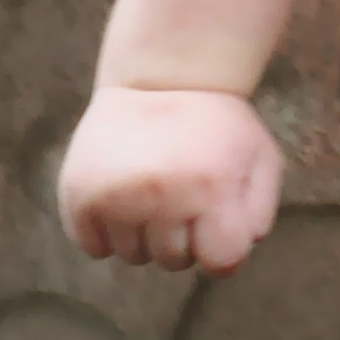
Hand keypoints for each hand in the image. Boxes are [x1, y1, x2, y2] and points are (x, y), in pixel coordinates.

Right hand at [58, 83, 280, 273]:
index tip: (216, 221)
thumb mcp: (260, 158)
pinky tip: (121, 200)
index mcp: (212, 189)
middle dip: (183, 238)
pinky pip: (94, 246)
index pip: (220, 264)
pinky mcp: (79, 194)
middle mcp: (162, 196)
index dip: (221, 247)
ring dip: (144, 235)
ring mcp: (116, 197)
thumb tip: (231, 257)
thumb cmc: (217, 126)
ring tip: (152, 192)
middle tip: (182, 196)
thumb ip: (258, 214)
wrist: (160, 76)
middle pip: (174, 262)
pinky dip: (106, 233)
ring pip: (133, 256)